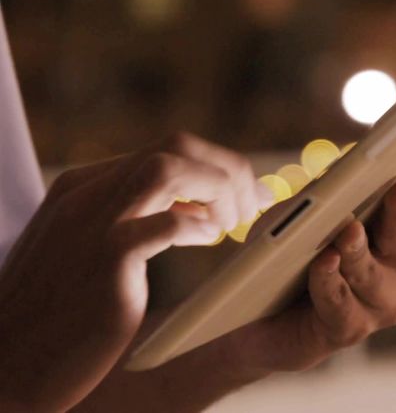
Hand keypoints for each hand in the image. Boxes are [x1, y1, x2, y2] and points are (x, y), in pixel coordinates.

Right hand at [0, 132, 270, 411]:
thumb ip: (136, 222)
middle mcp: (85, 195)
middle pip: (175, 148)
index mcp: (82, 187)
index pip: (165, 150)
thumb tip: (199, 211)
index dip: (216, 167)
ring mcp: (93, 224)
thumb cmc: (57, 315)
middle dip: (228, 170)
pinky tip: (209, 241)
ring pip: (171, 168)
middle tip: (253, 205)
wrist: (8, 366)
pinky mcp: (106, 259)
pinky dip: (200, 226)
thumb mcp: (90, 252)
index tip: (246, 192)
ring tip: (234, 223)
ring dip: (219, 189)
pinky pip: (169, 222)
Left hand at [72, 145, 395, 411]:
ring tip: (347, 231)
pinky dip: (331, 285)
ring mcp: (380, 304)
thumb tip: (355, 163)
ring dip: (361, 253)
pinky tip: (323, 265)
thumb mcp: (307, 210)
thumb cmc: (287, 251)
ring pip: (377, 277)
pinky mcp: (348, 331)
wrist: (247, 314)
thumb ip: (335, 190)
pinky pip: (343, 308)